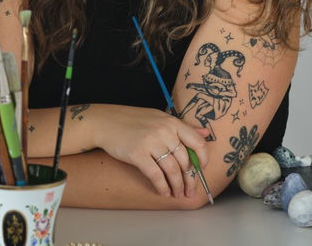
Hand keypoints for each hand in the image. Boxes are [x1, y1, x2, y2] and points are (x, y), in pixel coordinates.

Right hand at [91, 104, 209, 198]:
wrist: (105, 122)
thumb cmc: (132, 120)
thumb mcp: (159, 118)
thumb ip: (181, 127)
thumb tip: (205, 133)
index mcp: (171, 121)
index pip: (197, 142)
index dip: (203, 159)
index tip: (201, 170)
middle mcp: (164, 131)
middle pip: (185, 161)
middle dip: (189, 179)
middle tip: (189, 190)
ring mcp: (151, 142)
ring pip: (172, 171)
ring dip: (177, 186)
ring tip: (177, 194)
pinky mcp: (138, 154)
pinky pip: (156, 176)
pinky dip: (162, 187)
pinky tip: (163, 192)